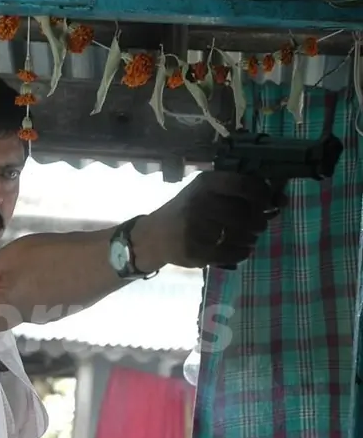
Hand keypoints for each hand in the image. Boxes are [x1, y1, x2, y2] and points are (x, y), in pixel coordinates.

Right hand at [139, 172, 284, 268]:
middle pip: (246, 213)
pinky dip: (242, 253)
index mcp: (206, 183)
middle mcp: (200, 202)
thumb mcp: (206, 192)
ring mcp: (196, 228)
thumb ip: (239, 192)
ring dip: (251, 238)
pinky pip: (232, 253)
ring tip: (247, 238)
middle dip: (259, 222)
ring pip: (242, 235)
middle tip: (258, 225)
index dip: (264, 195)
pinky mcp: (196, 250)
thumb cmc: (188, 210)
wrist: (155, 235)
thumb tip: (282, 199)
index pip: (245, 184)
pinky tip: (239, 250)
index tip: (268, 203)